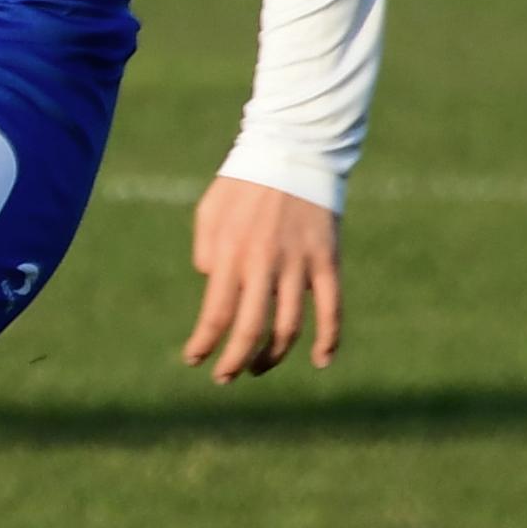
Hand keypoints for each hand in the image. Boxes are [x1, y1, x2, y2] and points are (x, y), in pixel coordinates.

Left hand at [183, 174, 345, 379]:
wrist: (294, 149)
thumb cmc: (245, 181)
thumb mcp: (209, 210)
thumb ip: (205, 249)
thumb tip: (213, 284)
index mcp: (231, 253)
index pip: (217, 313)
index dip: (205, 343)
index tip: (194, 359)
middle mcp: (265, 264)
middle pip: (251, 329)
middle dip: (235, 360)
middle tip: (224, 377)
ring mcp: (299, 264)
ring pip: (289, 326)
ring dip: (273, 355)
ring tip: (259, 369)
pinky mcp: (327, 260)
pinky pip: (332, 308)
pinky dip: (330, 338)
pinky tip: (321, 361)